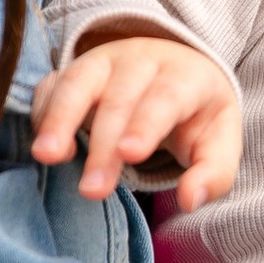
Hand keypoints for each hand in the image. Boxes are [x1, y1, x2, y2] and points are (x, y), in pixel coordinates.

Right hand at [29, 30, 242, 212]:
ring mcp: (105, 61)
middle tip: (92, 190)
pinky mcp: (76, 70)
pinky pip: (53, 83)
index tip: (130, 155)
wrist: (178, 72)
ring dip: (60, 118)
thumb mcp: (218, 143)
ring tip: (46, 155)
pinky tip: (46, 145)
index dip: (147, 124)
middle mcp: (143, 61)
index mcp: (187, 76)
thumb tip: (190, 201)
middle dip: (103, 145)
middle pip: (120, 98)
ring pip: (79, 81)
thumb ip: (213, 175)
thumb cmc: (196, 116)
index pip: (167, 96)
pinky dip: (45, 111)